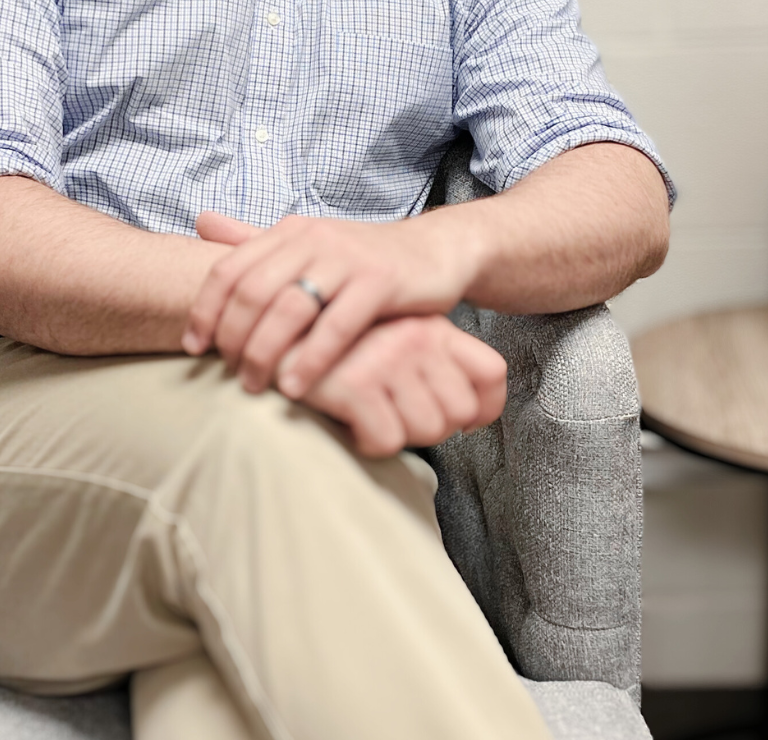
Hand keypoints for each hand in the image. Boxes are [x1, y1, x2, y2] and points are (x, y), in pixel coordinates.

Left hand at [184, 210, 478, 399]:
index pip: (229, 268)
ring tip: (255, 386)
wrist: (435, 251)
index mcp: (289, 231)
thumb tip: (200, 221)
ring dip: (265, 352)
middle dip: (233, 337)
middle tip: (227, 373)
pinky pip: (337, 325)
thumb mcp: (308, 244)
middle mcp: (313, 238)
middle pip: (253, 291)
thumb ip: (254, 239)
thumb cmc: (362, 259)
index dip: (205, 310)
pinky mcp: (381, 281)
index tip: (194, 347)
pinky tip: (296, 386)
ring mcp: (347, 258)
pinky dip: (311, 359)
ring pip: (290, 307)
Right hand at [300, 315, 506, 457]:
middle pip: (460, 411)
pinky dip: (369, 442)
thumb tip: (475, 418)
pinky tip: (351, 422)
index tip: (465, 422)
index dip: (485, 407)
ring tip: (370, 414)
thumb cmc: (340, 344)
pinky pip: (388, 439)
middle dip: (430, 426)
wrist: (275, 326)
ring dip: (398, 434)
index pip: (492, 372)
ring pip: (428, 429)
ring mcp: (387, 358)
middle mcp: (416, 336)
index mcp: (431, 325)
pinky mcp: (355, 382)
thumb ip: (437, 364)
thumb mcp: (398, 338)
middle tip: (395, 414)